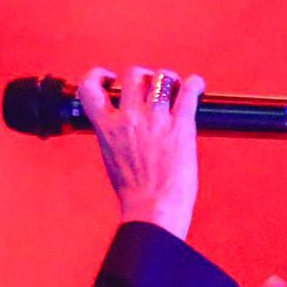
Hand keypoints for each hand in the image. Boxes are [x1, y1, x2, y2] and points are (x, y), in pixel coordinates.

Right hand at [80, 65, 204, 238]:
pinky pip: (189, 92)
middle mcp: (129, 120)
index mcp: (107, 129)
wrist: (152, 211)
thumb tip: (125, 131)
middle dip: (144, 76)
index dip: (98, 76)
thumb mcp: (114, 161)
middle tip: (153, 87)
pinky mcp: (181, 126)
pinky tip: (197, 87)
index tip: (109, 78)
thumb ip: (116, 139)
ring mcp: (156, 120)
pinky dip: (195, 84)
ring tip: (175, 87)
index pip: (90, 89)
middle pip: (133, 75)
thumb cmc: (136, 195)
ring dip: (170, 79)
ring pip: (162, 78)